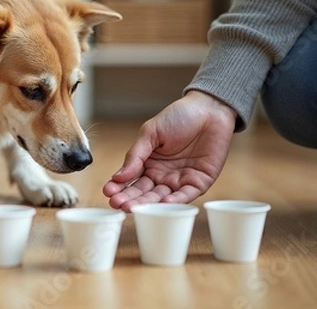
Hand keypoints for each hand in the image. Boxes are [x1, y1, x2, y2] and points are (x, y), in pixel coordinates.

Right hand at [103, 91, 236, 210]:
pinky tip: (162, 203)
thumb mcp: (151, 132)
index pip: (131, 180)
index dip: (119, 187)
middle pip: (144, 192)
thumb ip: (135, 155)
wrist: (209, 109)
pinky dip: (175, 201)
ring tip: (133, 208)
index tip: (107, 192)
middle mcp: (162, 175)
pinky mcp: (199, 182)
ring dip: (148, 204)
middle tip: (117, 205)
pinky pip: (186, 195)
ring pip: (161, 197)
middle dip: (130, 199)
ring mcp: (180, 180)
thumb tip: (118, 176)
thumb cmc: (179, 117)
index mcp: (148, 163)